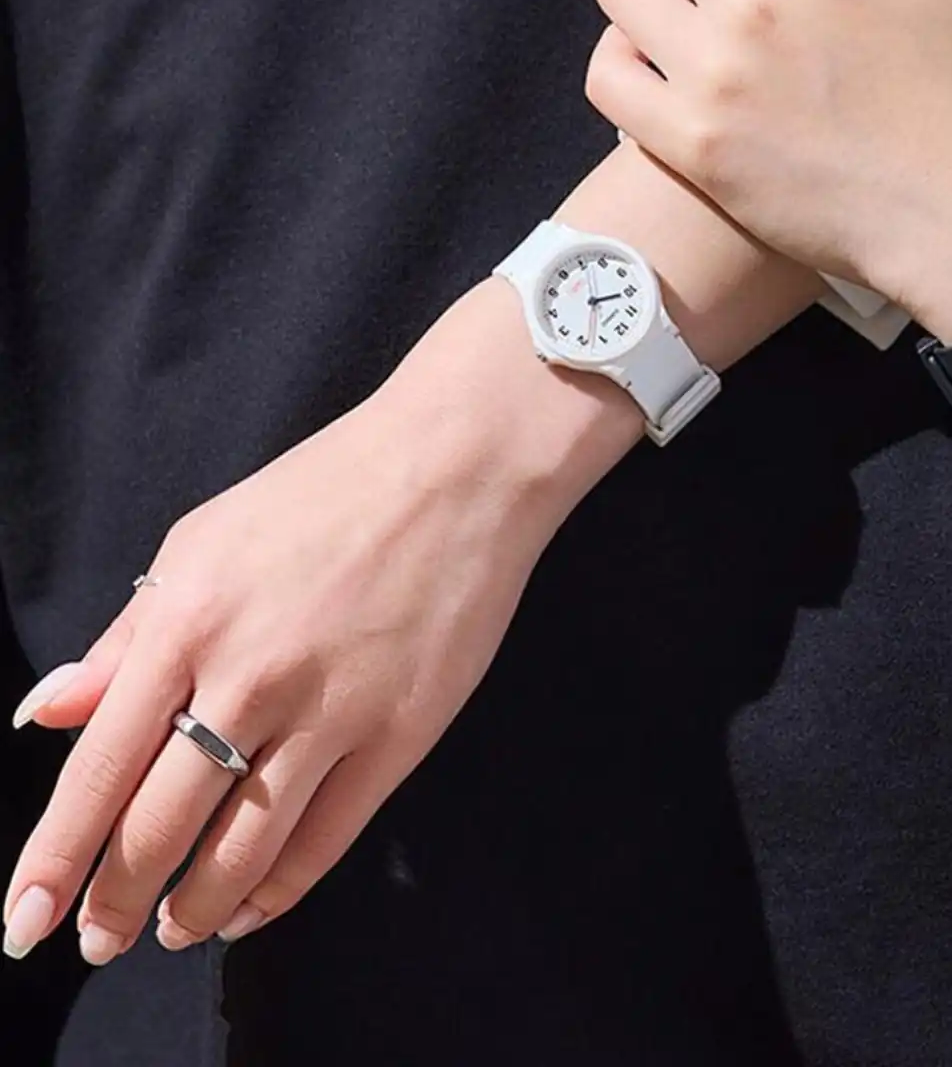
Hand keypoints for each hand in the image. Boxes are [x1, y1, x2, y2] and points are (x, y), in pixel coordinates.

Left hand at [2, 281, 629, 964]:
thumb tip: (47, 710)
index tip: (25, 923)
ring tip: (174, 932)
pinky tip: (251, 908)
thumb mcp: (204, 539)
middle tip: (100, 936)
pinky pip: (327, 838)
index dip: (55, 860)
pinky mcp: (402, 731)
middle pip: (161, 828)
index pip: (98, 770)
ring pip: (243, 852)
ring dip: (195, 912)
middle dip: (117, 901)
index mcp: (189, 621)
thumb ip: (127, 633)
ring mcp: (332, 709)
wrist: (459, 463)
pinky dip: (280, 891)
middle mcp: (251, 676)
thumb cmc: (327, 488)